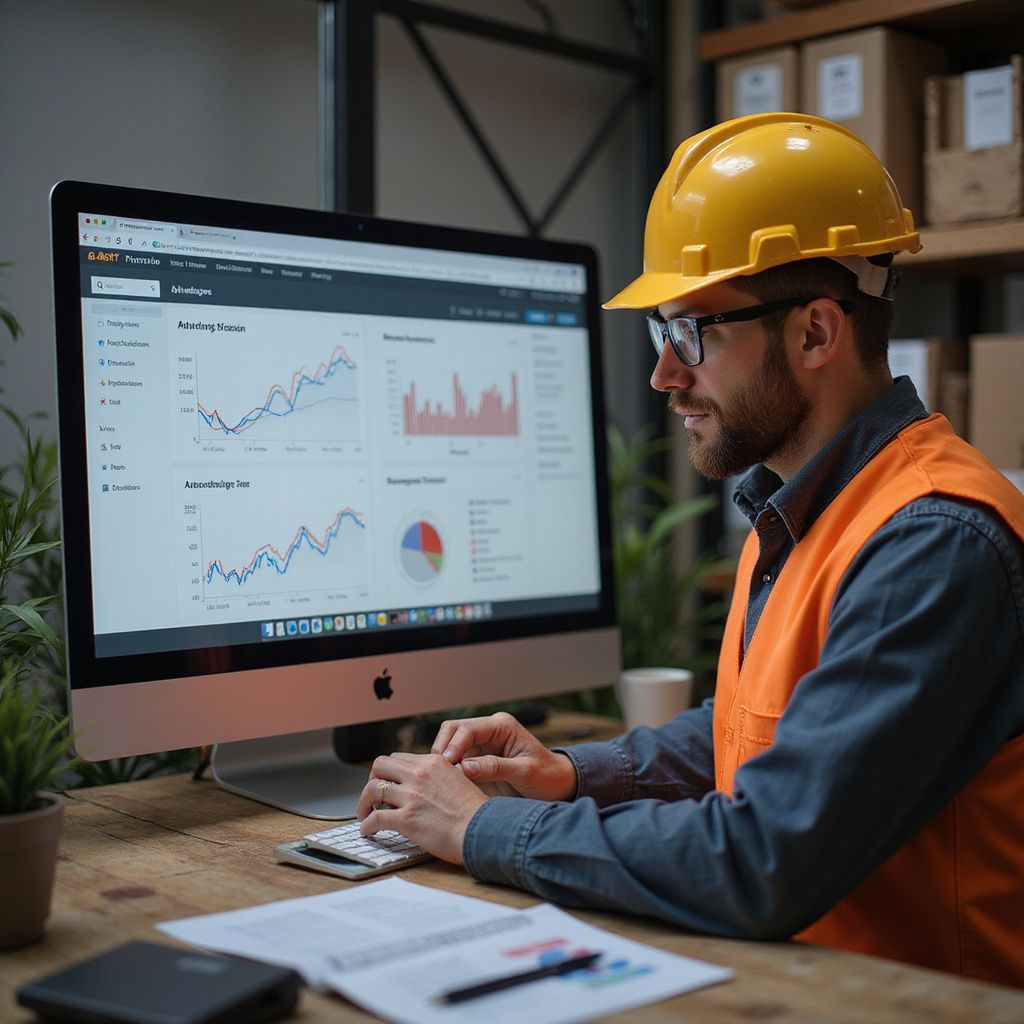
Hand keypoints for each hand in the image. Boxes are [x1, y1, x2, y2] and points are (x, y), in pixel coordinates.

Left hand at [356, 752, 486, 864]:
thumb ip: (438, 778)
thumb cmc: (476, 812)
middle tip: (373, 795)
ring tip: (365, 813)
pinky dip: (367, 825)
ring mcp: (412, 796)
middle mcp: (420, 774)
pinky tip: (368, 831)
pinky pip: (375, 818)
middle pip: (379, 765)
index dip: (390, 772)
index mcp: (433, 762)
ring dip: (363, 803)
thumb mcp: (458, 780)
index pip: (399, 757)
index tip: (388, 783)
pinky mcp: (406, 819)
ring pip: (372, 789)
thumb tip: (423, 787)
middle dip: (372, 780)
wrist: (484, 830)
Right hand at [431, 711, 577, 801]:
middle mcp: (489, 730)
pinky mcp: (478, 759)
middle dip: (442, 749)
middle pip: (453, 730)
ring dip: (442, 759)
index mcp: (502, 726)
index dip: (454, 745)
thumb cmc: (547, 776)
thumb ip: (496, 767)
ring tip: (438, 779)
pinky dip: (448, 769)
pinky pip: (456, 759)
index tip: (445, 763)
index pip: (468, 729)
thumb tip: (465, 767)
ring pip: (450, 743)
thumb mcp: (525, 772)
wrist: (558, 786)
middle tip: (437, 772)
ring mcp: (482, 744)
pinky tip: (445, 783)